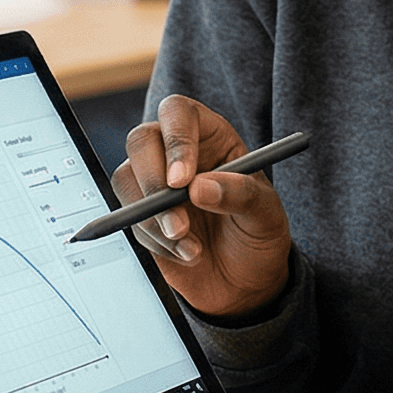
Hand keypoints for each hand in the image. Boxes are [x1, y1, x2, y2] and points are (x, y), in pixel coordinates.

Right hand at [111, 94, 293, 317]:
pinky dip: (155, 241)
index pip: (179, 113)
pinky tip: (187, 254)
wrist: (243, 279)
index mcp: (210, 135)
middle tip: (177, 223)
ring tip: (193, 247)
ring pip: (126, 179)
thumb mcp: (266, 214)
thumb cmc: (258, 234)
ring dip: (153, 220)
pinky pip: (128, 217)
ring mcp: (153, 180)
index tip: (181, 181)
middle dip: (153, 183)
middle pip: (140, 140)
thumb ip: (240, 195)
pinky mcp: (139, 212)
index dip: (175, 140)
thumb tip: (199, 188)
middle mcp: (176, 151)